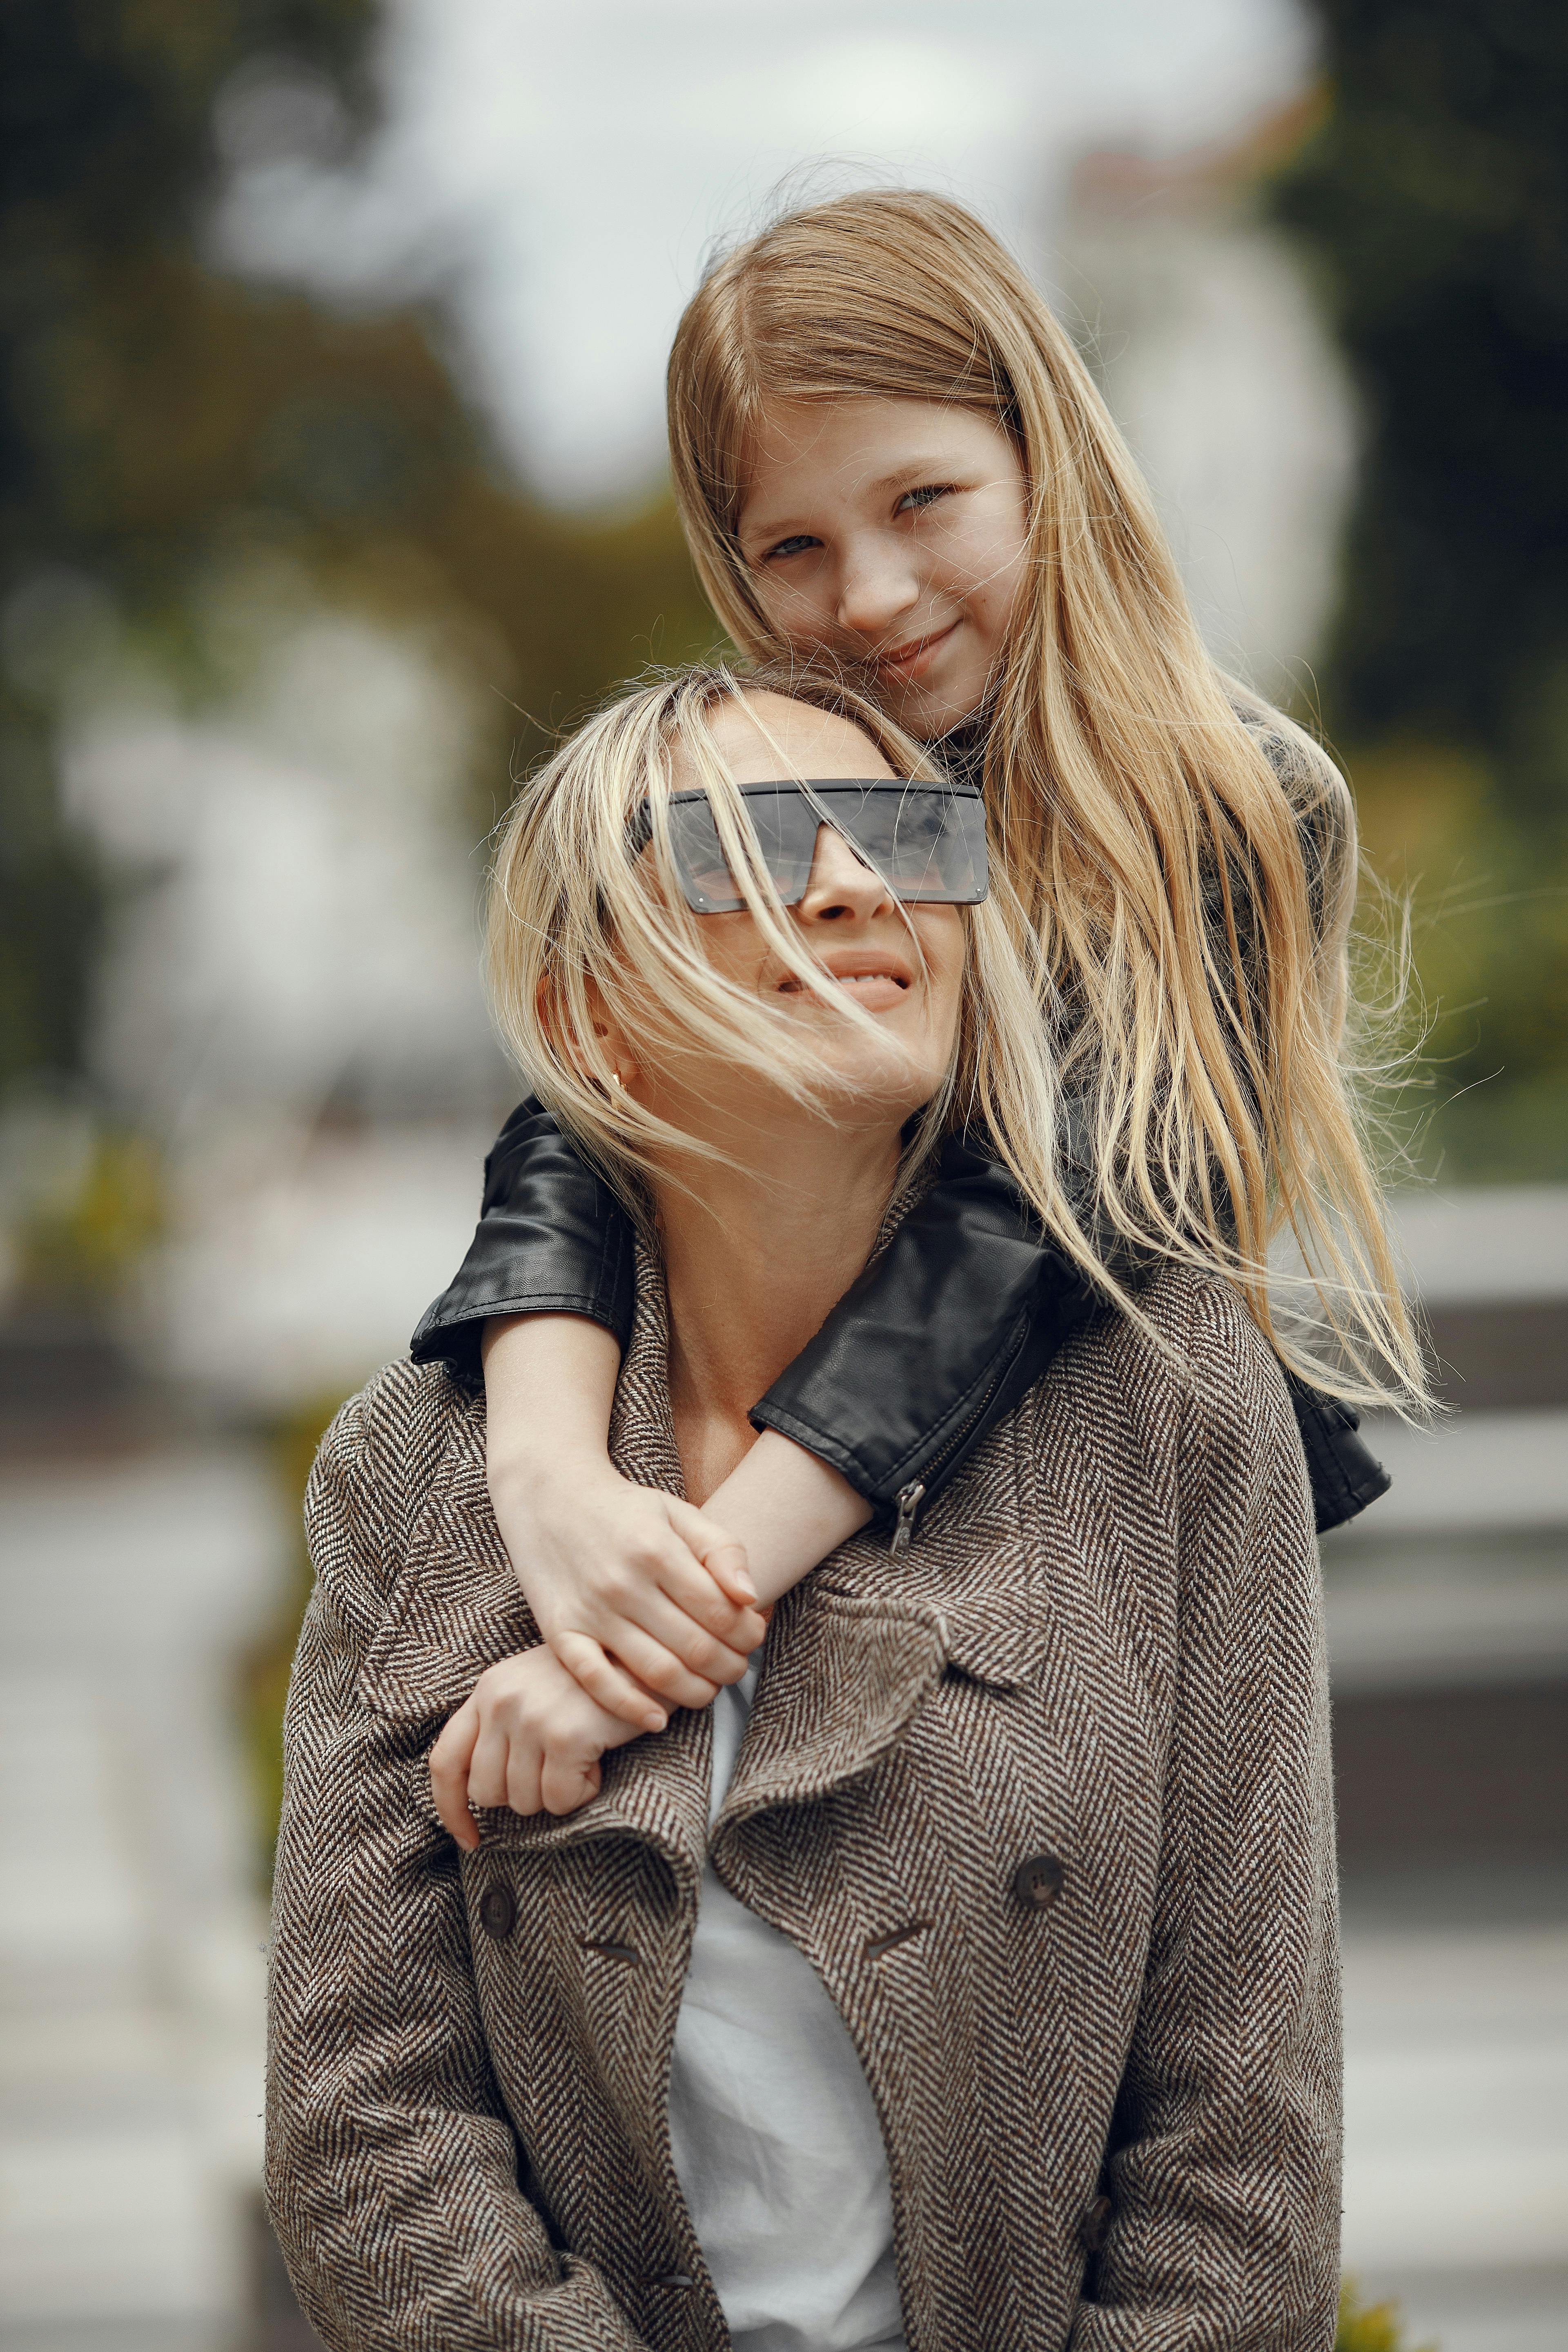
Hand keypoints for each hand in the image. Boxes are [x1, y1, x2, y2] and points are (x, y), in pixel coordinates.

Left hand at [431, 1645, 635, 1841]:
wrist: (647, 1654)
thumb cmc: (595, 1680)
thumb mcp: (534, 1689)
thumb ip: (501, 1726)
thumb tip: (480, 1794)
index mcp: (488, 1688)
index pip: (445, 1761)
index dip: (450, 1808)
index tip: (469, 1837)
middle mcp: (501, 1700)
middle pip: (486, 1792)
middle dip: (522, 1795)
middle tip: (557, 1768)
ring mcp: (531, 1717)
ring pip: (523, 1802)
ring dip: (557, 1793)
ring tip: (581, 1756)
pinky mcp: (565, 1735)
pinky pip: (560, 1801)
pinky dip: (582, 1793)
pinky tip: (597, 1761)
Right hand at [481, 1313, 766, 1728]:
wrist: (548, 1496)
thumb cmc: (625, 1510)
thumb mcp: (678, 1513)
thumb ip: (722, 1549)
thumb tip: (751, 1597)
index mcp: (657, 1549)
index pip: (721, 1612)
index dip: (748, 1634)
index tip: (754, 1637)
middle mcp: (623, 1582)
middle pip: (695, 1647)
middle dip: (730, 1667)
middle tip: (738, 1668)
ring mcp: (589, 1610)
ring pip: (656, 1672)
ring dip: (694, 1692)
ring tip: (709, 1688)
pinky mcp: (560, 1631)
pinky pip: (597, 1681)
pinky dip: (631, 1708)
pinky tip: (658, 1718)